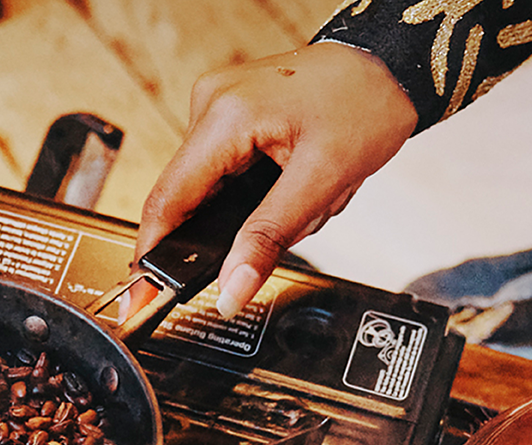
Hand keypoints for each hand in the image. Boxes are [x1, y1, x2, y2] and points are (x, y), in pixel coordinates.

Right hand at [135, 42, 417, 318]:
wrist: (390, 63)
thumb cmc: (366, 103)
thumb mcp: (323, 181)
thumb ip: (268, 240)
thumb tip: (231, 289)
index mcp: (225, 117)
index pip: (167, 201)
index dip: (152, 254)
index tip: (141, 295)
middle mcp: (209, 104)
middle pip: (188, 197)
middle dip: (230, 227)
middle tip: (290, 222)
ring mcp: (214, 105)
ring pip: (208, 188)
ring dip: (247, 208)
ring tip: (301, 192)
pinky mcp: (226, 112)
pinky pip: (221, 169)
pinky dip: (252, 189)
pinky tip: (288, 176)